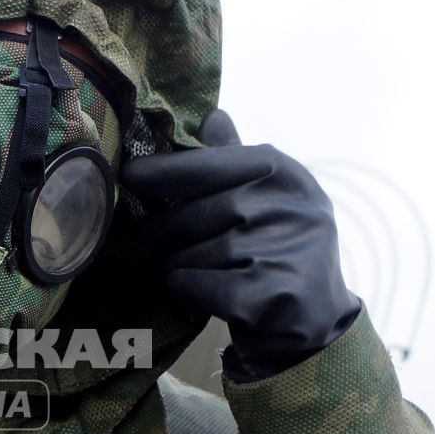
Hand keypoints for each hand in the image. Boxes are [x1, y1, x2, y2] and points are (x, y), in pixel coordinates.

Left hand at [122, 110, 361, 381]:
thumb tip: (211, 114)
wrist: (314, 320)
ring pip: (188, 253)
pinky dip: (186, 290)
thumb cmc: (274, 250)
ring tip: (165, 269)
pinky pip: (196, 285)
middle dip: (151, 234)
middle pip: (190, 216)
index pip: (208, 164)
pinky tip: (195, 292)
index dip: (162, 171)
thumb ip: (237, 159)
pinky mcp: (270, 294)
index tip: (128, 176)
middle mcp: (287, 205)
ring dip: (169, 265)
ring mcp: (282, 249)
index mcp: (282, 172)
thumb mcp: (269, 198)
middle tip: (120, 243)